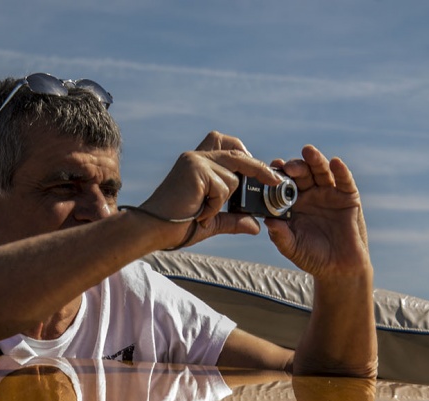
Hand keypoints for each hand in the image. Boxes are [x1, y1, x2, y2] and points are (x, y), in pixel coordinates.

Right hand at [138, 132, 280, 248]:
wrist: (152, 229)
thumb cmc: (175, 226)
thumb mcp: (211, 220)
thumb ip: (233, 219)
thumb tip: (255, 225)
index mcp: (197, 164)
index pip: (225, 143)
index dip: (245, 153)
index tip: (262, 170)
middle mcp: (196, 157)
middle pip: (237, 153)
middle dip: (259, 168)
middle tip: (275, 180)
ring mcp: (196, 161)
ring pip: (233, 177)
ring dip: (223, 200)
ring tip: (202, 212)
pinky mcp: (196, 169)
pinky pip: (223, 188)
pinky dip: (215, 206)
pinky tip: (199, 213)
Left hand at [265, 146, 370, 280]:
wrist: (339, 269)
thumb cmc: (312, 257)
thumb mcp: (292, 248)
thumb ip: (281, 236)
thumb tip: (268, 222)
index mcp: (293, 203)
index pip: (284, 184)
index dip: (278, 175)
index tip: (271, 169)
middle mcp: (310, 194)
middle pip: (302, 173)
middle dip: (295, 167)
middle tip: (287, 166)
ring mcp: (329, 194)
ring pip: (321, 172)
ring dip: (315, 160)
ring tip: (308, 152)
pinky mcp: (348, 197)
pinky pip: (344, 181)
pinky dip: (341, 171)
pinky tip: (335, 163)